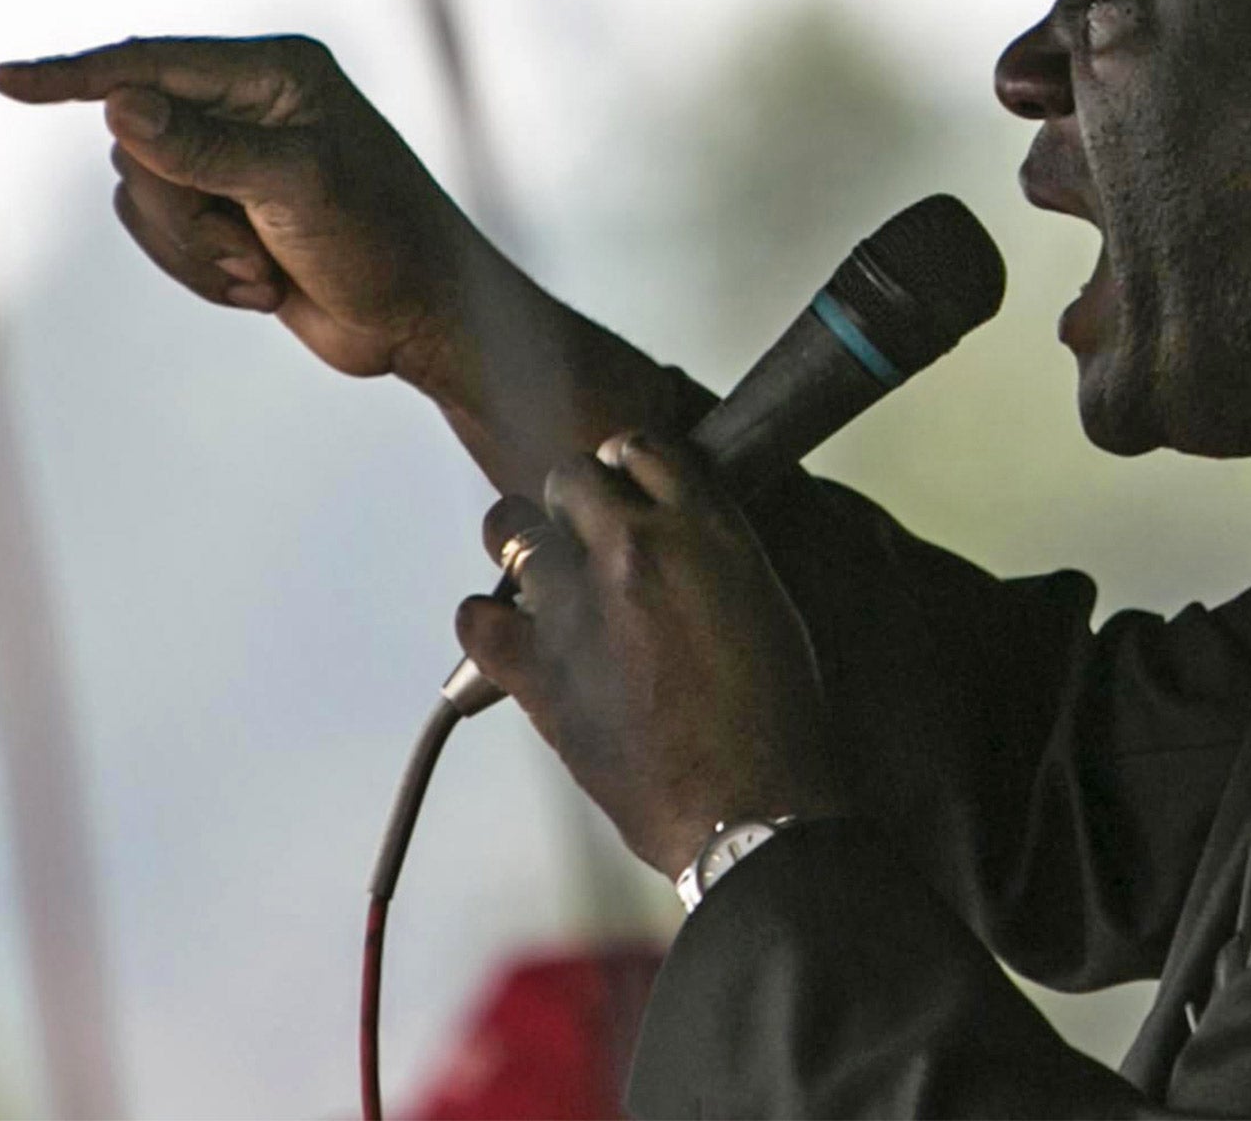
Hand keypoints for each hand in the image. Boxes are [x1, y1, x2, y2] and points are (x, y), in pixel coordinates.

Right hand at [0, 35, 688, 495]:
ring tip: (263, 277)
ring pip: (142, 196)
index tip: (4, 83)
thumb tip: (119, 104)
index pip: (151, 64)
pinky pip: (161, 237)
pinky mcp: (229, 215)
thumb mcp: (295, 188)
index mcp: (274, 73)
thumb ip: (205, 148)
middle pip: (136, 144)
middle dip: (182, 215)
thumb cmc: (383, 240)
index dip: (76, 76)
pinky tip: (263, 291)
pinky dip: (201, 273)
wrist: (424, 319)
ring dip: (193, 253)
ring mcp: (235, 162)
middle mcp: (249, 106)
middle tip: (248, 253)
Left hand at [459, 432, 846, 876]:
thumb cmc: (774, 718)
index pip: (642, 445)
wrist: (750, 805)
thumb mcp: (763, 600)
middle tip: (584, 537)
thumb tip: (675, 537)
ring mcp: (578, 603)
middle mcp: (636, 547)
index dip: (627, 465)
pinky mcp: (536, 667)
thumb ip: (711, 550)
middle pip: (569, 476)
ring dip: (525, 547)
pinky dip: (486, 621)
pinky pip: (476, 616)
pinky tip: (507, 634)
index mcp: (704, 527)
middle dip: (573, 502)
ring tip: (540, 576)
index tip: (623, 485)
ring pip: (510, 528)